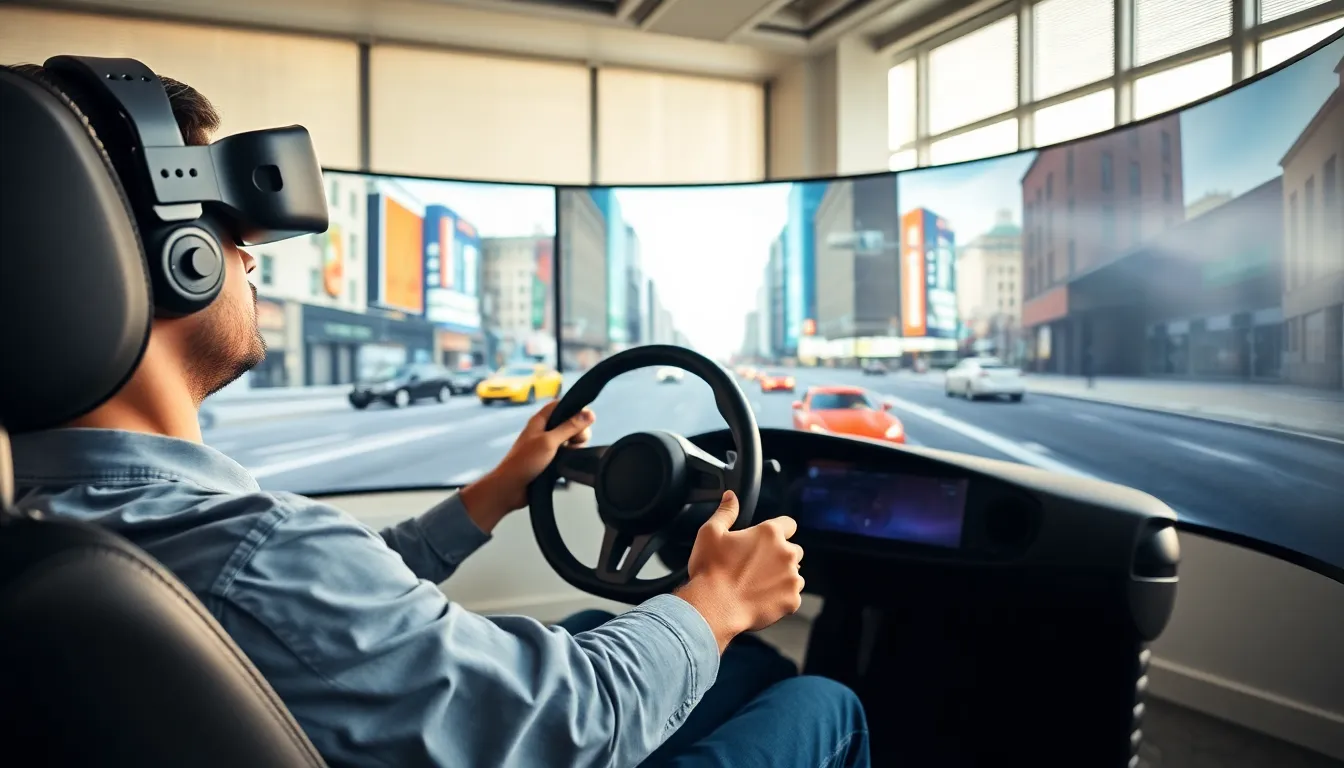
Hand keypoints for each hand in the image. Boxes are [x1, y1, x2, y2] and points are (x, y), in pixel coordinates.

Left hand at [459, 399, 594, 531]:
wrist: (511, 488)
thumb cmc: (524, 462)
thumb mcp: (549, 441)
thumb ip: (570, 427)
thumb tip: (589, 414)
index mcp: (541, 420)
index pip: (562, 405)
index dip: (575, 409)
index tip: (586, 420)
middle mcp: (545, 430)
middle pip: (570, 423)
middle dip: (578, 432)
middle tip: (574, 442)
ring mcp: (548, 445)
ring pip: (571, 440)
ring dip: (575, 447)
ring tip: (568, 456)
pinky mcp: (551, 459)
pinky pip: (567, 453)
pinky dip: (571, 457)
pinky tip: (568, 463)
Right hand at [674, 491, 803, 652]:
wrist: (714, 607)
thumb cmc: (710, 570)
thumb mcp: (710, 532)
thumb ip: (726, 512)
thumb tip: (731, 497)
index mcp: (769, 533)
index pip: (789, 524)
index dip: (778, 531)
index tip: (767, 540)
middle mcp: (786, 553)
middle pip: (793, 551)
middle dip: (779, 556)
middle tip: (756, 566)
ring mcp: (792, 578)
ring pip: (794, 574)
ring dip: (782, 577)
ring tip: (757, 585)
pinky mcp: (792, 600)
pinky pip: (792, 596)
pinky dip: (781, 598)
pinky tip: (761, 599)